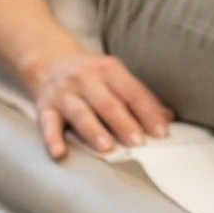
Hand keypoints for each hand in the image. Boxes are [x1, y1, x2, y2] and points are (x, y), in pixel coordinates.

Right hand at [26, 51, 173, 159]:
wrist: (47, 59)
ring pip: (81, 113)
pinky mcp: (45, 106)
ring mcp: (64, 93)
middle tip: (138, 143)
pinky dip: (52, 139)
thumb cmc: (90, 75)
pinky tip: (59, 153)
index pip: (133, 93)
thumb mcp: (115, 78)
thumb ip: (139, 98)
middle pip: (108, 103)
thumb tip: (168, 118)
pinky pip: (47, 123)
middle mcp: (86, 78)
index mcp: (109, 70)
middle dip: (124, 123)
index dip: (148, 113)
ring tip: (107, 148)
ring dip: (94, 131)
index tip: (161, 133)